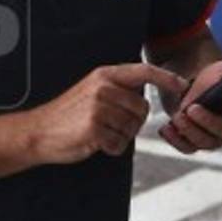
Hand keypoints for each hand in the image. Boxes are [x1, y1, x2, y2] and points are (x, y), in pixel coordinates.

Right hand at [28, 63, 187, 163]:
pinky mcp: (94, 128)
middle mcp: (103, 88)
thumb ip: (117, 90)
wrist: (39, 131)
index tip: (182, 85)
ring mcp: (99, 107)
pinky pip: (119, 144)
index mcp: (104, 75)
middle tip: (110, 125)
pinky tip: (94, 143)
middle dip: (133, 122)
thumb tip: (144, 98)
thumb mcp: (91, 91)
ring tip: (99, 133)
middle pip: (142, 107)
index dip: (166, 78)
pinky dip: (111, 149)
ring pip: (132, 128)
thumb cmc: (68, 115)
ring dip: (120, 137)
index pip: (143, 71)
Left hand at [158, 51, 221, 154]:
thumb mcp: (219, 68)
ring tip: (175, 118)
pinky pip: (187, 147)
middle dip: (203, 123)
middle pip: (220, 133)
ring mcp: (212, 135)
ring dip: (187, 132)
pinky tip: (164, 129)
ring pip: (202, 142)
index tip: (198, 105)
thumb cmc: (209, 75)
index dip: (221, 112)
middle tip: (188, 110)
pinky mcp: (195, 140)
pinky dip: (175, 141)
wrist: (189, 81)